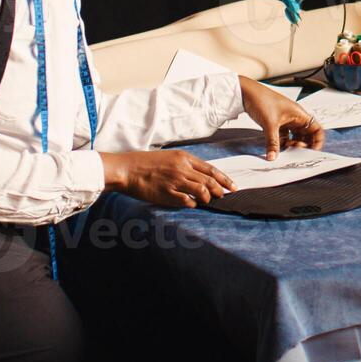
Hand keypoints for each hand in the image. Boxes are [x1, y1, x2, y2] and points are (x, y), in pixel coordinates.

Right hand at [99, 150, 235, 208]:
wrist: (127, 169)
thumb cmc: (146, 163)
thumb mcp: (169, 157)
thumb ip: (185, 165)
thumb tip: (202, 176)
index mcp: (183, 158)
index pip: (211, 169)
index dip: (224, 179)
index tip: (233, 186)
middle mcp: (182, 169)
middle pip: (210, 181)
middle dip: (220, 190)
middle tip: (223, 196)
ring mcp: (175, 181)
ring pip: (202, 191)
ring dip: (207, 198)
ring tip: (206, 201)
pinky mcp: (167, 193)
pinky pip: (187, 202)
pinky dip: (192, 204)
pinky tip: (191, 204)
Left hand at [239, 75, 324, 159]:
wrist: (246, 92)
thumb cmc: (261, 100)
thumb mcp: (270, 124)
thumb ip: (273, 142)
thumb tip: (273, 157)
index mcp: (299, 114)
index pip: (316, 129)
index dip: (317, 141)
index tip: (313, 152)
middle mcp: (295, 117)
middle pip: (307, 135)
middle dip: (304, 145)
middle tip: (297, 153)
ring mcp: (286, 120)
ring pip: (295, 136)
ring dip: (293, 145)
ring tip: (288, 152)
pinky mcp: (276, 123)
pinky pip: (284, 136)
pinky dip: (283, 143)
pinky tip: (278, 149)